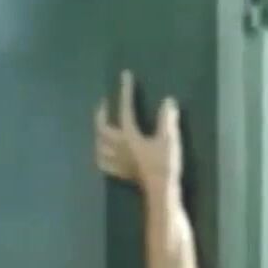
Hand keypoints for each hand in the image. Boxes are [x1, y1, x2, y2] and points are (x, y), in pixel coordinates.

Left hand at [95, 70, 182, 191]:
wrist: (160, 190)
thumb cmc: (164, 164)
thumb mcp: (169, 139)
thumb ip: (167, 119)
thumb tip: (168, 101)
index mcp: (129, 135)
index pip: (125, 109)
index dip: (125, 92)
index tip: (125, 76)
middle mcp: (118, 147)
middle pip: (102, 128)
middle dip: (101, 114)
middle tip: (104, 104)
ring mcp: (117, 161)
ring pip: (99, 146)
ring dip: (98, 134)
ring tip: (100, 127)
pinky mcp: (120, 173)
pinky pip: (104, 163)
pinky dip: (100, 156)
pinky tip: (102, 154)